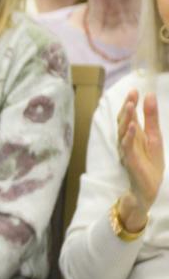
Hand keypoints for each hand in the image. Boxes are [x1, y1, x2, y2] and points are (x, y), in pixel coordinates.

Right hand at [117, 90, 162, 229]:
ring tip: (131, 106)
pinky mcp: (130, 160)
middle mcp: (127, 140)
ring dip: (127, 118)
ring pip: (123, 131)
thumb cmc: (150, 164)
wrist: (147, 189)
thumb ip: (151, 119)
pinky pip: (127, 146)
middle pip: (123, 120)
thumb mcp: (155, 138)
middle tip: (132, 94)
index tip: (134, 90)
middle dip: (127, 107)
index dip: (130, 103)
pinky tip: (132, 126)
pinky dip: (129, 136)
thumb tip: (150, 96)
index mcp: (133, 134)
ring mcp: (126, 150)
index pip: (128, 115)